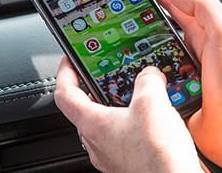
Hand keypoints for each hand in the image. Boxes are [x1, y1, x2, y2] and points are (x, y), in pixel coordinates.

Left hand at [54, 57, 202, 172]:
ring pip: (109, 124)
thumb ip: (148, 80)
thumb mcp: (153, 102)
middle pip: (87, 108)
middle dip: (99, 88)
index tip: (71, 59)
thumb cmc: (156, 155)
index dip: (66, 72)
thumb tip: (150, 74)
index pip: (64, 94)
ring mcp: (113, 155)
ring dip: (122, 106)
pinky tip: (156, 118)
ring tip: (141, 93)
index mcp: (93, 124)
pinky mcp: (130, 162)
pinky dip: (137, 123)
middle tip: (111, 73)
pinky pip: (127, 137)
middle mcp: (98, 142)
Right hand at [134, 0, 221, 161]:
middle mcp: (193, 47)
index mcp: (206, 29)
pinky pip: (149, 76)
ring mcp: (181, 69)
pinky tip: (127, 67)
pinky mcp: (172, 91)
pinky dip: (137, 71)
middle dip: (141, 7)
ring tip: (117, 28)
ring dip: (135, 41)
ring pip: (151, 48)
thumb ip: (204, 6)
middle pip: (160, 20)